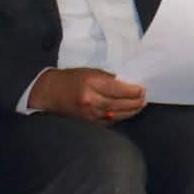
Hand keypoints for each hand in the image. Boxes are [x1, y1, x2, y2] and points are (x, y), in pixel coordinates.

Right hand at [29, 67, 146, 123]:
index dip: (134, 90)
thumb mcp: (88, 72)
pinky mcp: (89, 122)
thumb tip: (127, 84)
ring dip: (131, 111)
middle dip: (136, 101)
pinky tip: (126, 113)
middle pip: (120, 103)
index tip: (142, 89)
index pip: (119, 89)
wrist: (49, 93)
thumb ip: (107, 78)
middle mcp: (91, 99)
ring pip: (118, 114)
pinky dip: (120, 117)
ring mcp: (90, 113)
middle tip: (144, 98)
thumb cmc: (69, 79)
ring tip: (139, 106)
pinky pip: (110, 121)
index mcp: (90, 83)